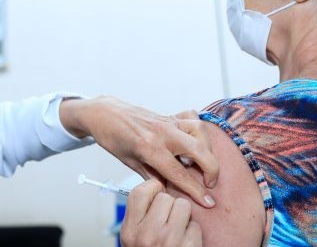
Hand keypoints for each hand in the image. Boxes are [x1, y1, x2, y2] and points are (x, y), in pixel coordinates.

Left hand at [60, 96, 218, 207]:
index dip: (196, 190)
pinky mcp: (170, 115)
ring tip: (202, 162)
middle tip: (209, 183)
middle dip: (211, 169)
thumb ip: (152, 176)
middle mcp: (162, 132)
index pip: (179, 173)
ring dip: (207, 148)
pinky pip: (192, 117)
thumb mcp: (130, 163)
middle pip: (198, 150)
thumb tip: (170, 191)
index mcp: (149, 147)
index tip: (208, 202)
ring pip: (200, 130)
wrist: (104, 114)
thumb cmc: (114, 139)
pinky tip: (195, 141)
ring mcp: (168, 121)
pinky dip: (198, 130)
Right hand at [121, 180, 202, 246]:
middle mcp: (147, 235)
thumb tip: (157, 182)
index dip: (152, 188)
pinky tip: (184, 242)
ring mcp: (168, 241)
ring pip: (183, 206)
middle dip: (169, 205)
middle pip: (164, 197)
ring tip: (177, 230)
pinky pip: (195, 225)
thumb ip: (140, 212)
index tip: (156, 192)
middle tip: (167, 219)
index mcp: (130, 230)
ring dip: (183, 216)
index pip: (140, 193)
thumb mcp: (134, 236)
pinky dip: (193, 233)